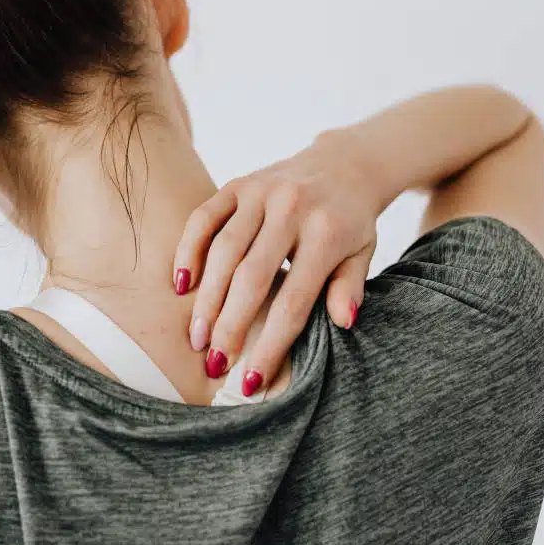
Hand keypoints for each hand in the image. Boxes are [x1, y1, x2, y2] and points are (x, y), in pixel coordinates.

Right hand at [173, 129, 382, 390]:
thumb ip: (350, 287)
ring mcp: (261, 193)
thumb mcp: (362, 254)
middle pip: (251, 278)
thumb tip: (342, 323)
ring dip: (206, 298)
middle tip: (214, 362)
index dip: (270, 344)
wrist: (344, 164)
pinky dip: (188, 251)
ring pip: (223, 251)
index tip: (251, 380)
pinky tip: (181, 284)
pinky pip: (204, 219)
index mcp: (326, 234)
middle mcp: (291, 209)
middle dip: (229, 326)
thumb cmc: (351, 221)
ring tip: (196, 336)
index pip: (293, 301)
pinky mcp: (238, 184)